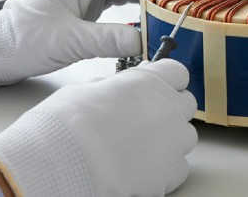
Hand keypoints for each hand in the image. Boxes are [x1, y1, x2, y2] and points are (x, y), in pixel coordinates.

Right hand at [0, 60, 197, 196]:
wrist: (61, 166)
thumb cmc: (65, 125)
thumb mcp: (84, 91)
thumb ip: (109, 88)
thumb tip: (110, 92)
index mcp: (149, 82)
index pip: (176, 73)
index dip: (165, 79)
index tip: (155, 87)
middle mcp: (168, 109)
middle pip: (186, 103)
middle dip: (169, 108)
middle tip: (145, 118)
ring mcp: (173, 144)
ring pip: (186, 137)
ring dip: (170, 139)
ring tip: (141, 147)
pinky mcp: (169, 176)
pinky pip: (178, 168)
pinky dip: (164, 169)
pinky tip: (141, 170)